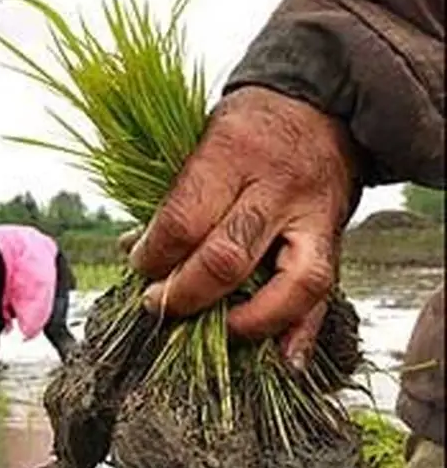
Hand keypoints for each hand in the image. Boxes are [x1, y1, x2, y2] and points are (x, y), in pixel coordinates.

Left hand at [127, 87, 355, 367]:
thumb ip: (173, 197)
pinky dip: (301, 333)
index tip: (139, 265)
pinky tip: (281, 361)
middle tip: (158, 305)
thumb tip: (132, 249)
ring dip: (246, 321)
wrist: (323, 106)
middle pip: (227, 257)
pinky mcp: (335, 240)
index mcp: (233, 153)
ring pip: (288, 284)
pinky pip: (323, 294)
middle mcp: (277, 188)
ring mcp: (312, 218)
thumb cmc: (248, 127)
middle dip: (185, 292)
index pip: (184, 220)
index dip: (154, 254)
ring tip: (213, 333)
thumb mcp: (202, 142)